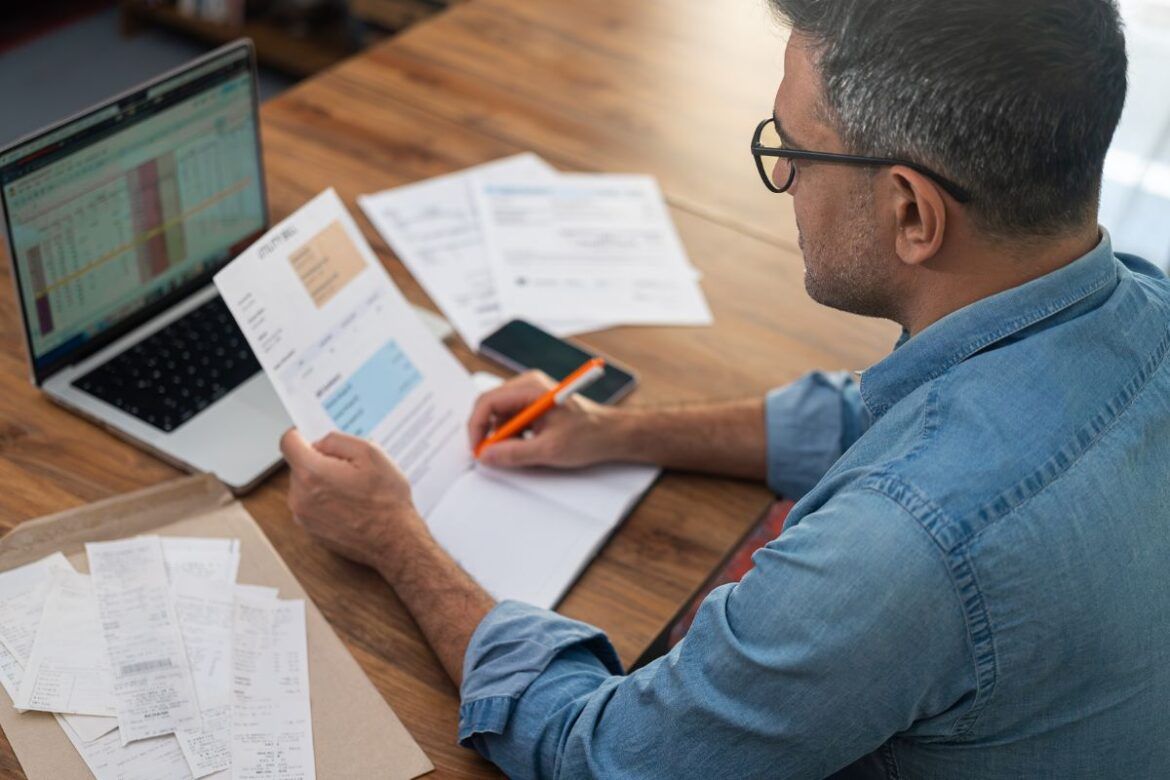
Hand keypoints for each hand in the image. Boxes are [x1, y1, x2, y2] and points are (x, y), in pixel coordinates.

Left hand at [279, 429, 421, 571]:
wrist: (395, 542)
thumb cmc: (387, 501)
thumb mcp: (371, 453)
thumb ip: (337, 439)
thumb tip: (319, 441)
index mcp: (311, 474)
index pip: (288, 442)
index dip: (303, 435)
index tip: (314, 438)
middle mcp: (300, 497)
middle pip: (298, 465)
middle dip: (319, 461)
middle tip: (349, 468)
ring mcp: (303, 517)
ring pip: (304, 486)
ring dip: (322, 483)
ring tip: (353, 490)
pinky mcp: (310, 531)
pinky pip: (311, 505)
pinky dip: (325, 501)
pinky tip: (350, 505)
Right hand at [467, 370, 617, 468]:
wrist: (612, 433)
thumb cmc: (589, 435)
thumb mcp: (549, 450)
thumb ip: (515, 453)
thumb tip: (486, 456)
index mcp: (531, 388)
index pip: (488, 401)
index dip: (477, 427)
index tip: (478, 449)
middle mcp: (528, 385)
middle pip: (491, 407)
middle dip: (487, 433)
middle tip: (491, 456)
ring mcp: (530, 394)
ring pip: (500, 415)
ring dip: (501, 436)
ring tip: (517, 453)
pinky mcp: (534, 405)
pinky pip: (512, 419)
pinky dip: (511, 435)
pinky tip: (526, 447)